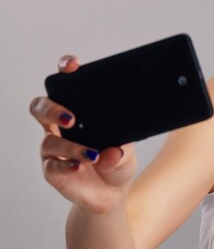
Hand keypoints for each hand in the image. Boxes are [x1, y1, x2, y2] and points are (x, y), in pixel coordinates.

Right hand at [30, 55, 136, 213]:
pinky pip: (53, 166)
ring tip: (92, 154)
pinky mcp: (53, 170)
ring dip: (71, 147)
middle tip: (71, 118)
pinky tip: (80, 165)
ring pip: (49, 140)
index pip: (65, 83)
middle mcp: (60, 126)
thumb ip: (123, 146)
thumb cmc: (117, 159)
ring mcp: (54, 148)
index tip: (72, 65)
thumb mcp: (128, 148)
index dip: (64, 70)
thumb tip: (115, 149)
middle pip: (41, 107)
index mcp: (78, 110)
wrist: (113, 191)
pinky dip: (67, 165)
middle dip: (52, 108)